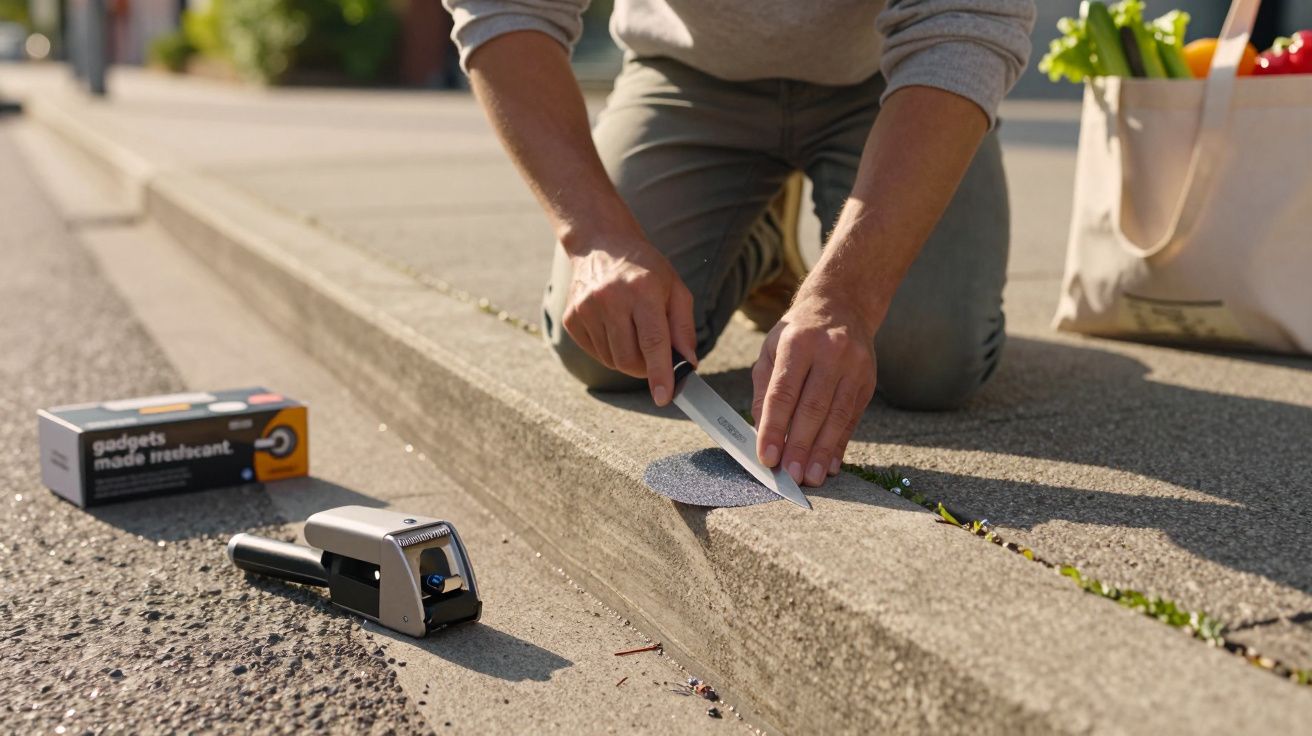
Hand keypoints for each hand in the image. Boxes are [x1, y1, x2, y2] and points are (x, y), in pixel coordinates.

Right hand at [562, 236, 698, 404]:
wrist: (602, 244)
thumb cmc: (646, 269)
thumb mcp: (675, 289)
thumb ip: (684, 328)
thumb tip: (688, 363)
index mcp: (642, 291)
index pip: (652, 342)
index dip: (659, 373)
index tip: (663, 397)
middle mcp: (610, 299)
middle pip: (629, 359)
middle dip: (646, 369)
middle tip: (655, 358)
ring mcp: (586, 309)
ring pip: (612, 360)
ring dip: (628, 359)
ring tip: (633, 331)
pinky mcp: (571, 318)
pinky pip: (595, 352)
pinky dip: (610, 351)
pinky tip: (614, 327)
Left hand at [751, 286, 876, 486]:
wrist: (842, 305)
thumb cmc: (798, 333)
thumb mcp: (771, 350)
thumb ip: (764, 391)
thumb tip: (761, 433)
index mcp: (798, 343)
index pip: (783, 393)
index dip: (774, 428)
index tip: (767, 457)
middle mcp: (830, 352)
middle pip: (813, 408)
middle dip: (800, 446)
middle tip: (790, 476)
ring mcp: (854, 366)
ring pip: (837, 416)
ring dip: (822, 451)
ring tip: (811, 477)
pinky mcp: (868, 380)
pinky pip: (852, 418)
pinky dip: (840, 444)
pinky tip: (830, 464)